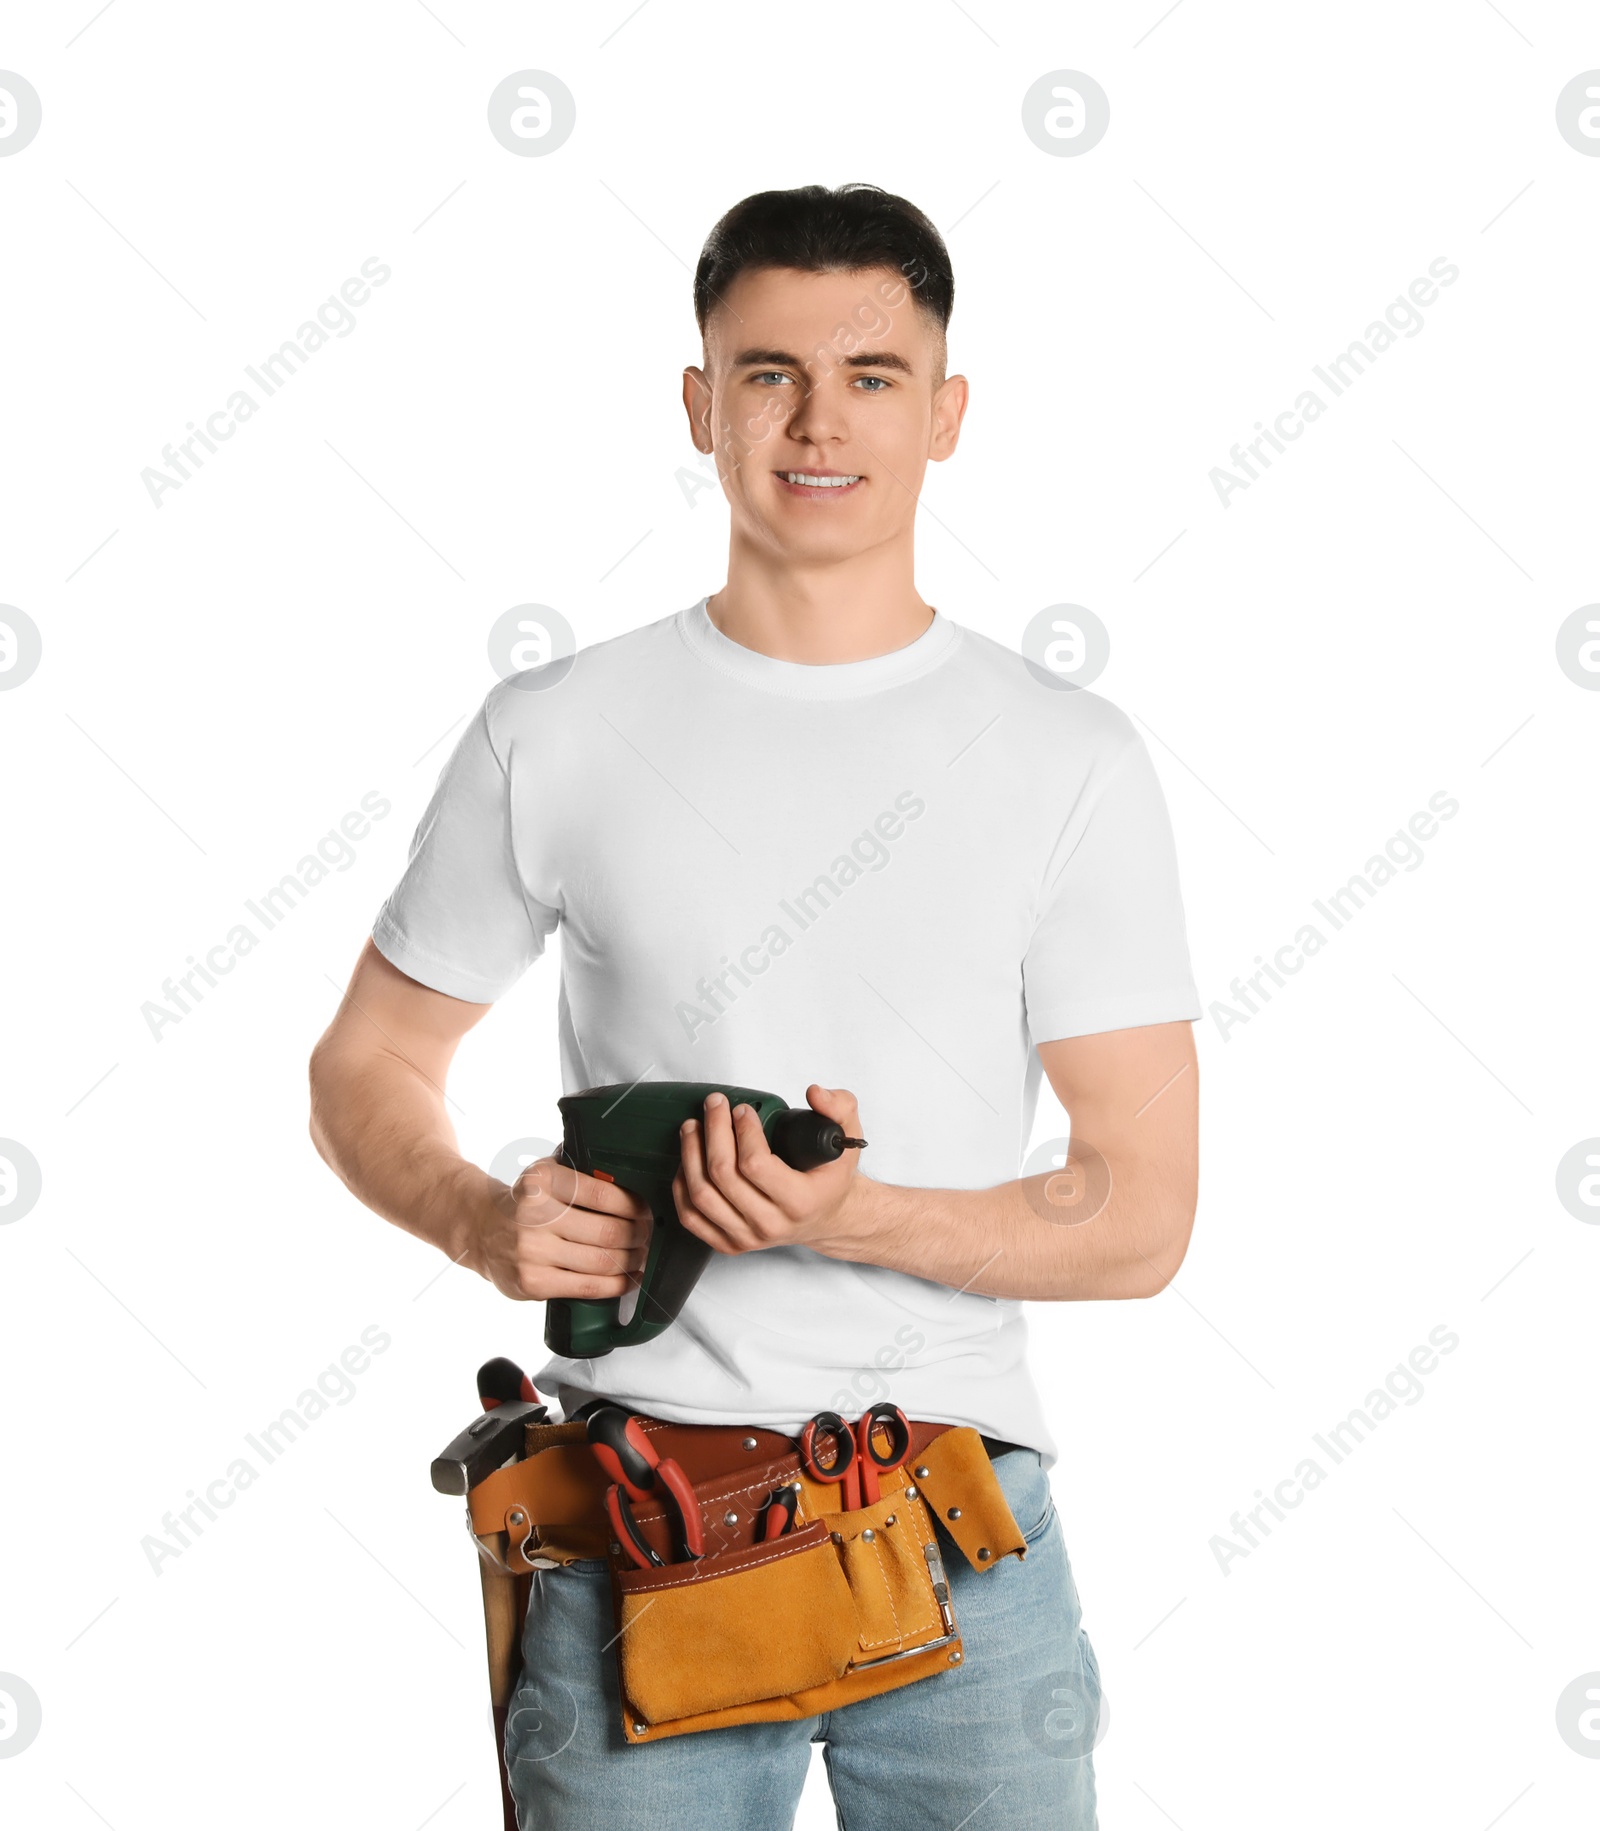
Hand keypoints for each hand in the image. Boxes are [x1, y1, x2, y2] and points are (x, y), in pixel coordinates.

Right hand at [475, 1155, 651, 1302]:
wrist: (480, 1228)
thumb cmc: (524, 1201)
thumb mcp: (546, 1174)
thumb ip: (581, 1174)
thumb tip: (633, 1181)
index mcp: (542, 1180)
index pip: (603, 1194)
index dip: (634, 1206)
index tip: (647, 1210)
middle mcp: (534, 1215)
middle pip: (608, 1231)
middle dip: (638, 1235)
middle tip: (648, 1234)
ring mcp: (532, 1252)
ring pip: (602, 1261)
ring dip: (632, 1260)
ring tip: (641, 1255)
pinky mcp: (533, 1282)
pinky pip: (588, 1286)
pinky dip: (616, 1284)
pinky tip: (628, 1277)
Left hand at [673, 1085, 867, 1258]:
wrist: (827, 1218)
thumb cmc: (831, 1179)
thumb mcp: (847, 1140)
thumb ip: (840, 1108)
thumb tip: (815, 1093)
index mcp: (800, 1201)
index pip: (756, 1164)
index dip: (743, 1131)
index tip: (743, 1109)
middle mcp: (771, 1224)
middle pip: (723, 1176)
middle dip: (713, 1131)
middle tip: (714, 1105)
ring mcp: (747, 1237)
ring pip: (701, 1196)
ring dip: (690, 1155)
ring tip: (692, 1127)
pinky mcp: (729, 1243)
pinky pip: (691, 1217)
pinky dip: (682, 1186)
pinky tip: (688, 1160)